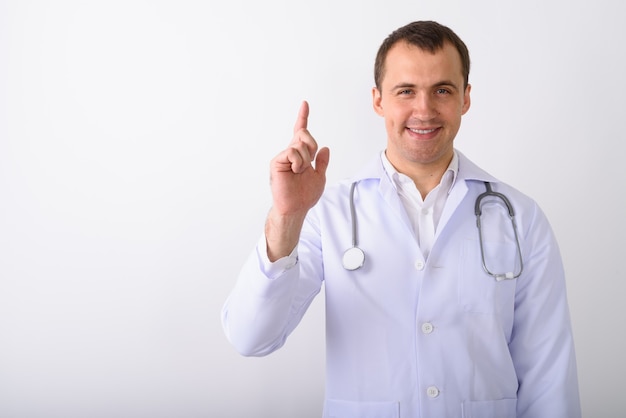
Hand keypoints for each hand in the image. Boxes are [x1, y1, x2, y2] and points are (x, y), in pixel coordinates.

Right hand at [269, 101, 329, 217]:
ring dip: (305, 160)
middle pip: (304, 134)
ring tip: (299, 172)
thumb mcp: (320, 176)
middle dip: (311, 147)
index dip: (303, 117)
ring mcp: (283, 157)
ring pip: (300, 144)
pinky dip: (298, 162)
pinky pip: (292, 152)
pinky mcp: (277, 162)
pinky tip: (295, 171)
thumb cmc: (304, 195)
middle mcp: (290, 153)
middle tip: (308, 163)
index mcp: (300, 155)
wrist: (296, 208)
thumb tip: (325, 148)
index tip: (305, 104)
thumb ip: (322, 162)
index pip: (300, 132)